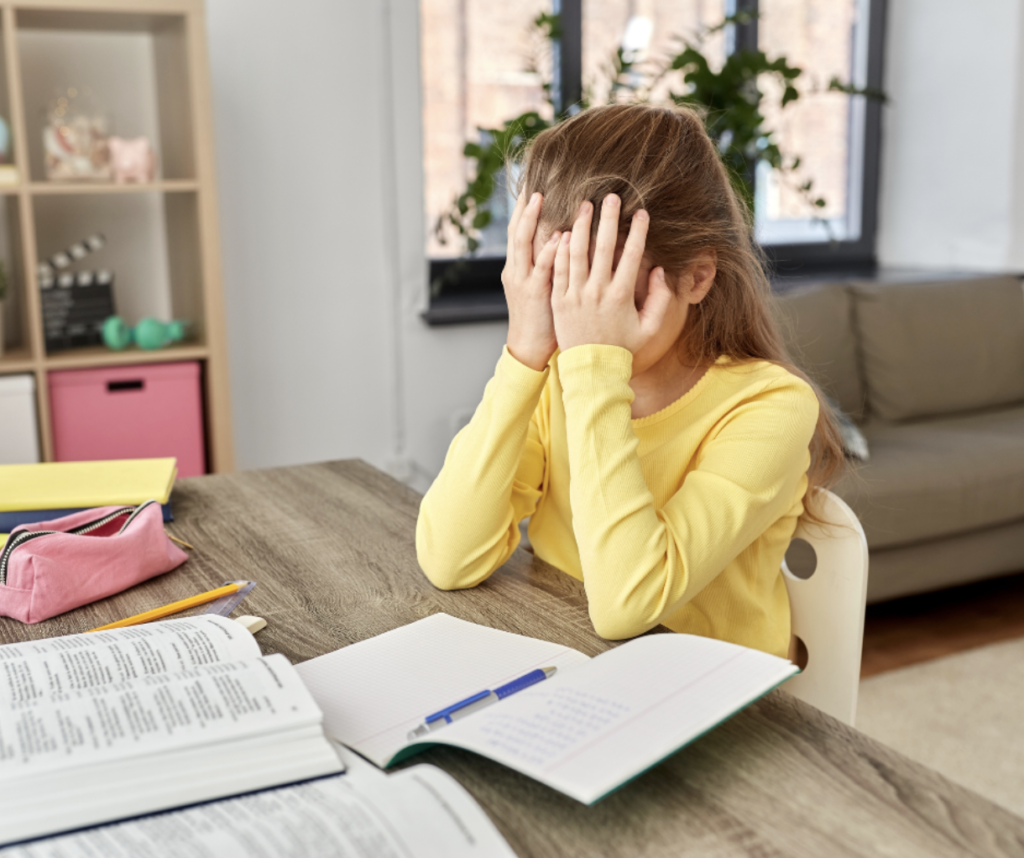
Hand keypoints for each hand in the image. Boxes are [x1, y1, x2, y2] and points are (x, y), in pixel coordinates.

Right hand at [502, 191, 560, 370]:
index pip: (519, 229)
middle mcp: (516, 268)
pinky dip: (547, 250)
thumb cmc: (542, 318)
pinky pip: (540, 268)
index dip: (523, 207)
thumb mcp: (540, 286)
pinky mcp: (534, 294)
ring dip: (532, 218)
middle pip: (516, 228)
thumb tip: (563, 238)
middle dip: (523, 205)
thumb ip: (547, 263)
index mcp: (517, 266)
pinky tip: (557, 236)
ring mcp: (522, 280)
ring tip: (538, 197)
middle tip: (532, 180)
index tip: (532, 183)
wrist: (528, 348)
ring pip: (522, 242)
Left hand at [551, 194, 672, 353]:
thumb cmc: (623, 348)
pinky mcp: (559, 300)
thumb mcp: (650, 329)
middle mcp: (597, 292)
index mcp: (621, 296)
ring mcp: (575, 295)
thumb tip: (659, 271)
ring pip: (577, 253)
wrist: (592, 370)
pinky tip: (565, 232)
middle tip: (612, 196)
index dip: (638, 232)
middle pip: (603, 247)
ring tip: (585, 205)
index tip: (641, 212)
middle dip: (608, 219)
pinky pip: (559, 270)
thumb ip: (660, 300)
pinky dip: (561, 250)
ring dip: (582, 227)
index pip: (631, 256)